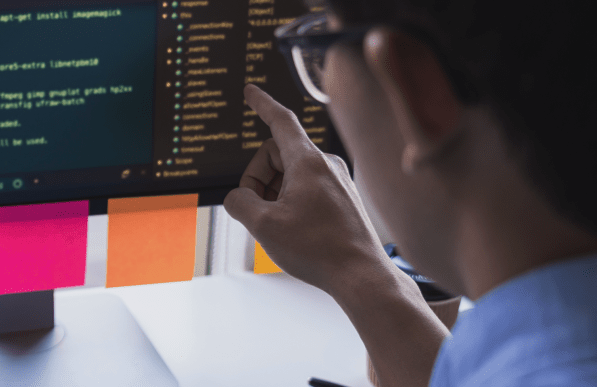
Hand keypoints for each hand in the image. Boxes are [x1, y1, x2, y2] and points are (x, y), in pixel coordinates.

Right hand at [224, 84, 391, 294]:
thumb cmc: (317, 250)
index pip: (280, 121)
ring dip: (273, 194)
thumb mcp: (263, 226)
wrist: (361, 276)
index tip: (250, 91)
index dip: (262, 104)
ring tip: (276, 226)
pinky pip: (305, 189)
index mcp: (308, 162)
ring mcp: (336, 181)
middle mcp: (326, 165)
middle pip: (276, 155)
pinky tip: (293, 231)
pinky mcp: (342, 199)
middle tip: (254, 210)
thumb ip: (239, 203)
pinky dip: (289, 203)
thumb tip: (238, 197)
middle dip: (257, 179)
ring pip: (290, 175)